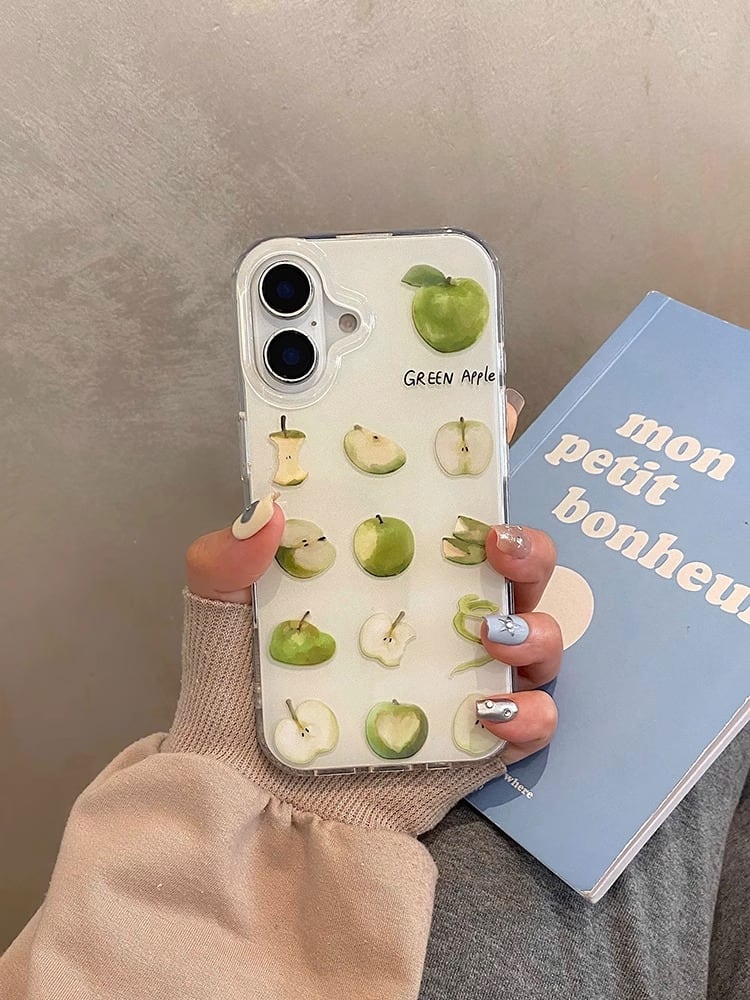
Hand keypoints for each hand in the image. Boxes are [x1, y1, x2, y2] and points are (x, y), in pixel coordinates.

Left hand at [184, 393, 559, 771]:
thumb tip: (270, 510)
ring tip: (490, 631)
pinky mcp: (476, 742)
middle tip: (497, 541)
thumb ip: (226, 560)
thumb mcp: (219, 616)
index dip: (483, 459)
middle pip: (517, 567)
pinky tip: (493, 712)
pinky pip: (532, 723)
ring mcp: (463, 677)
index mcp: (391, 571)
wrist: (247, 807)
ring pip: (538, 635)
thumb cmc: (238, 698)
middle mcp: (438, 615)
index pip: (449, 506)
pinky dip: (529, 714)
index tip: (501, 415)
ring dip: (534, 625)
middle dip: (529, 544)